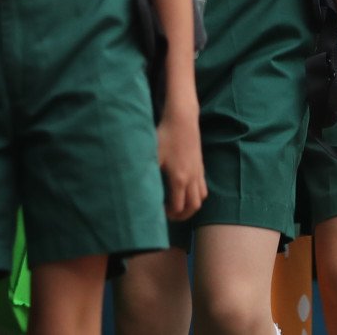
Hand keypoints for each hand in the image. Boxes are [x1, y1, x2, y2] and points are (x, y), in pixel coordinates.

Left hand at [157, 101, 205, 220]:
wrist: (182, 119)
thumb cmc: (165, 136)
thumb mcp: (152, 155)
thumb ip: (146, 173)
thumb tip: (133, 188)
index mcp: (179, 179)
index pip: (178, 207)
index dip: (169, 214)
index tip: (158, 211)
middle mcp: (191, 178)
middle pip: (193, 207)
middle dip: (182, 215)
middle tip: (170, 216)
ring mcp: (198, 172)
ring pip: (200, 198)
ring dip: (191, 206)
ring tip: (179, 207)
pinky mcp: (200, 166)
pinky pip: (203, 187)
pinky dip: (197, 195)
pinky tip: (185, 191)